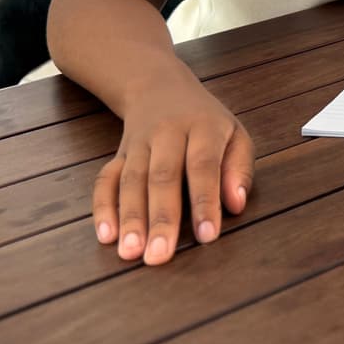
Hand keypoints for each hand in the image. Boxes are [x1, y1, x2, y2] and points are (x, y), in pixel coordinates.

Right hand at [93, 77, 253, 265]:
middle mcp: (168, 133)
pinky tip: (106, 235)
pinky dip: (103, 207)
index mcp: (203, 127)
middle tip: (160, 256)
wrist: (160, 87)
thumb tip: (236, 204)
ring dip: (130, 218)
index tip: (206, 236)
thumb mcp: (235, 134)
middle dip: (161, 218)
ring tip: (131, 253)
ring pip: (131, 180)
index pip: (203, 166)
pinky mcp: (118, 154)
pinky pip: (106, 179)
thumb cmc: (207, 122)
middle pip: (162, 176)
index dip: (205, 201)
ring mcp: (138, 143)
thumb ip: (239, 169)